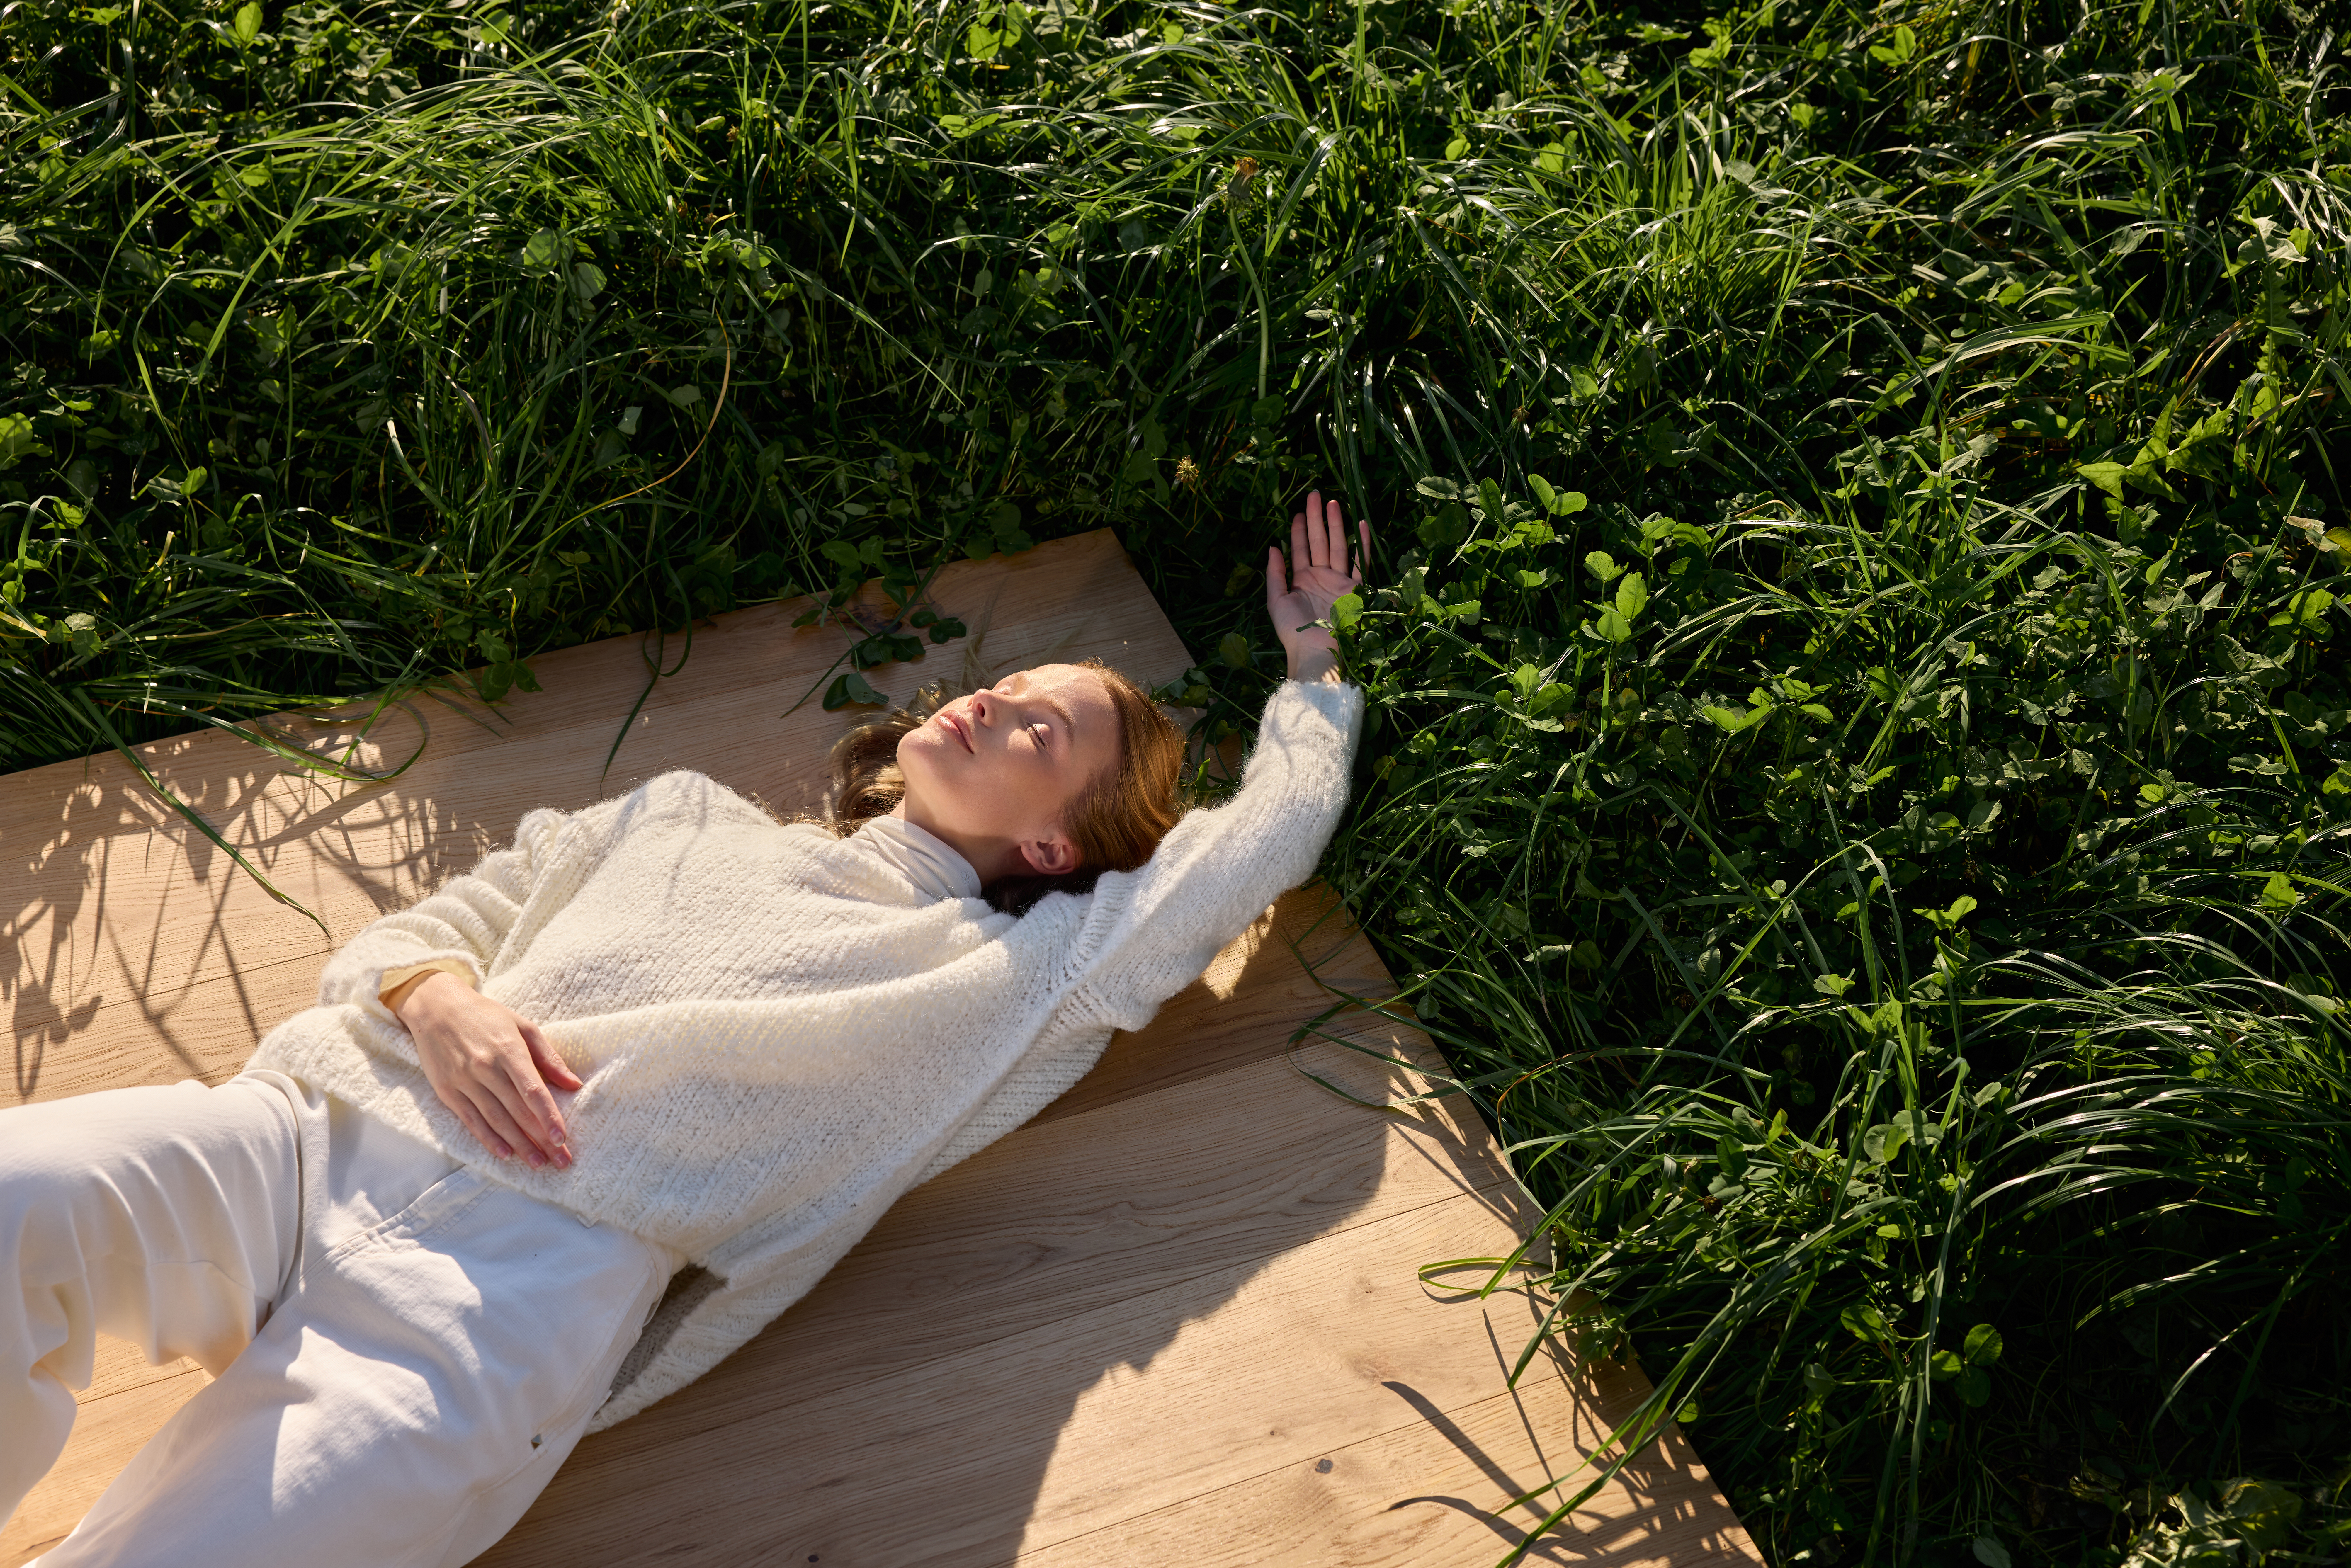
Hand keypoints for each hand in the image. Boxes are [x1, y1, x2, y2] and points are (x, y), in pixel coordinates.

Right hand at [393, 970, 578, 1167]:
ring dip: (519, 1146)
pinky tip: (505, 1154)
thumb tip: (574, 1084)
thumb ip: (549, 1057)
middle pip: (518, 1111)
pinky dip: (488, 1140)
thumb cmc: (487, 1016)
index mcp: (509, 1050)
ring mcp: (465, 1081)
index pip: (533, 1091)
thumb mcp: (523, 1026)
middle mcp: (486, 1068)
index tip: (563, 1138)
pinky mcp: (447, 1091)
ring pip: (496, 1121)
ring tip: (539, 1164)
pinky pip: (471, 1121)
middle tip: (561, 1161)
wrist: (437, 1008)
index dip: (548, 1116)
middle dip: (541, 1139)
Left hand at [1265, 489, 1371, 683]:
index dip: (1298, 529)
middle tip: (1315, 494)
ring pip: (1339, 546)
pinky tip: (1361, 525)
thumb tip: (1271, 546)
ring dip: (1337, 525)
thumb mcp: (1276, 601)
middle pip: (1320, 541)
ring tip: (1334, 503)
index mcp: (1302, 580)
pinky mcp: (1356, 589)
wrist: (1317, 652)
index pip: (1300, 548)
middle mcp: (1321, 577)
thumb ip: (1274, 573)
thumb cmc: (1294, 631)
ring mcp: (1340, 581)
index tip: (1298, 510)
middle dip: (1316, 519)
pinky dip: (1362, 544)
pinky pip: (1361, 563)